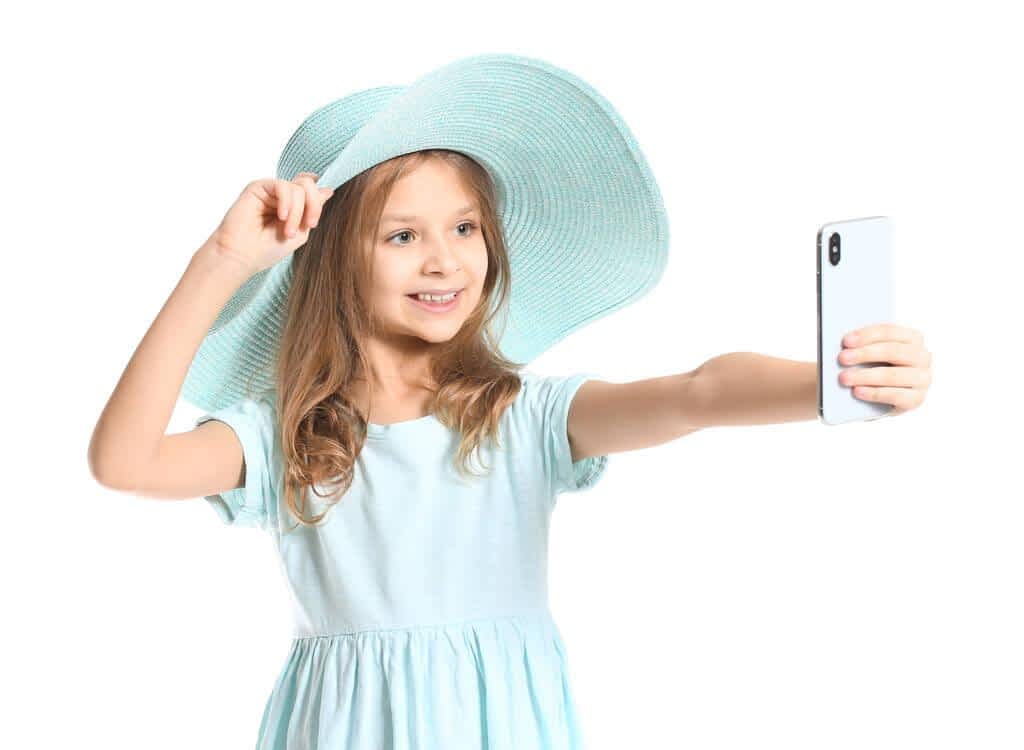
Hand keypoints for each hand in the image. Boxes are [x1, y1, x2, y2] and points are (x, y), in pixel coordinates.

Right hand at [209, 173, 334, 277]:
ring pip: (298, 187)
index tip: (312, 223)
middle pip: (309, 185)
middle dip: (313, 206)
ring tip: (287, 231)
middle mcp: (282, 196)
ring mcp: (270, 191)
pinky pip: (282, 185)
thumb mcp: (300, 231)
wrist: (242, 256)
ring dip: (297, 212)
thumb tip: (329, 189)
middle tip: (307, 226)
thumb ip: (313, 210)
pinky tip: (281, 217)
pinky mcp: (258, 187)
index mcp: (292, 206)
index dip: (317, 202)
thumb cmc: (267, 249)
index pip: (313, 190)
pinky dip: (287, 202)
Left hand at [838, 323, 931, 417]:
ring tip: (844, 378)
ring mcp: (922, 379)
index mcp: (913, 338)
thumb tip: (845, 345)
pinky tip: (857, 391)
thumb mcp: (873, 353)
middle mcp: (922, 357)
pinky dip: (874, 393)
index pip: (890, 331)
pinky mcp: (916, 399)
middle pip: (893, 351)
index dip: (867, 335)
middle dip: (865, 354)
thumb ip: (864, 345)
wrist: (883, 397)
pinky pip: (895, 395)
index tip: (846, 341)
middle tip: (842, 358)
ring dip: (865, 376)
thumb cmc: (875, 367)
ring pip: (893, 375)